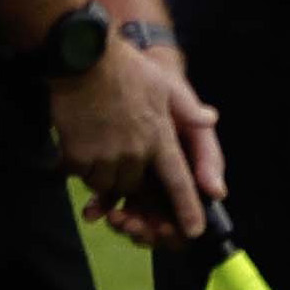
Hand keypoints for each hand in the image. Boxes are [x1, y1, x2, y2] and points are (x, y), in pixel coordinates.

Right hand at [55, 41, 219, 246]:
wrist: (83, 59)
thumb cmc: (127, 69)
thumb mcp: (166, 85)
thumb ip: (188, 109)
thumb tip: (211, 119)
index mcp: (160, 138)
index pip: (178, 182)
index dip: (186, 208)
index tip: (192, 231)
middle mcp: (136, 152)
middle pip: (135, 186)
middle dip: (131, 180)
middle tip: (121, 154)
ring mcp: (105, 156)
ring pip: (108, 185)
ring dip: (106, 174)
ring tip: (102, 145)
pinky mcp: (78, 156)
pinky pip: (83, 176)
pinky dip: (83, 167)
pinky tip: (83, 143)